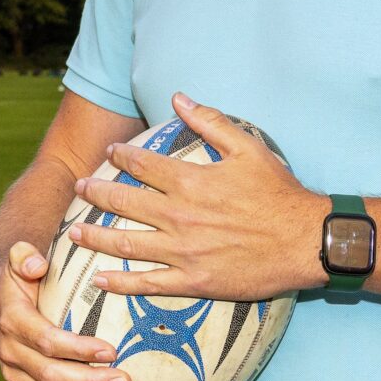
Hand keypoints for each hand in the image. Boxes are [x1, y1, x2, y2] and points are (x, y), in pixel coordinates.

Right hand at [0, 240, 131, 380]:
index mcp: (11, 321)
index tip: (111, 351)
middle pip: (52, 377)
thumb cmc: (21, 277)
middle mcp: (10, 354)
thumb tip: (37, 263)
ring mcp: (16, 378)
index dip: (78, 349)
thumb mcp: (17, 258)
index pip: (47, 341)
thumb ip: (23, 255)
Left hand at [70, 92, 329, 302]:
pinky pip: (149, 283)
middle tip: (78, 190)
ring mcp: (184, 251)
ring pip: (127, 244)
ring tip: (74, 234)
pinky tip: (100, 280)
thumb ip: (209, 121)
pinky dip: (122, 283)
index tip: (108, 154)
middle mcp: (180, 216)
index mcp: (190, 181)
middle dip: (95, 195)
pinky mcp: (194, 281)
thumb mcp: (248, 147)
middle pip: (124, 203)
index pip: (141, 165)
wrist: (306, 241)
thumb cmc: (279, 192)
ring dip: (96, 239)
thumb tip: (178, 97)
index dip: (120, 157)